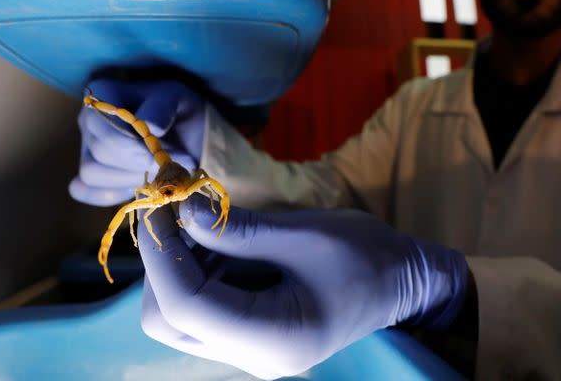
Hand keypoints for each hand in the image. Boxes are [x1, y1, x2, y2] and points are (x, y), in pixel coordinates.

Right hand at [69, 79, 205, 205]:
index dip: (129, 146)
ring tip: (155, 171)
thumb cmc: (179, 112)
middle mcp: (89, 121)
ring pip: (91, 173)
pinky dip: (114, 193)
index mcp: (104, 93)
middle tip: (164, 164)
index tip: (156, 156)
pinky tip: (137, 184)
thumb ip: (162, 109)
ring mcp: (87, 149)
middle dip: (136, 163)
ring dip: (127, 179)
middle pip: (100, 152)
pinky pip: (89, 191)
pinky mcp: (91, 176)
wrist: (187, 135)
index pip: (103, 126)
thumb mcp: (178, 100)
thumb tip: (151, 126)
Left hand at [138, 201, 469, 378]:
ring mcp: (249, 351)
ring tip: (198, 218)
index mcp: (273, 337)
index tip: (158, 203)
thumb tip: (183, 210)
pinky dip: (195, 269)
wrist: (402, 282)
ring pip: (178, 317)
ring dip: (176, 263)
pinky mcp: (249, 335)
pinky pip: (201, 308)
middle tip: (176, 208)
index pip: (186, 306)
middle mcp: (253, 356)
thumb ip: (240, 228)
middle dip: (162, 261)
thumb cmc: (367, 255)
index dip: (160, 253)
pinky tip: (213, 238)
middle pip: (169, 320)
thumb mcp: (305, 233)